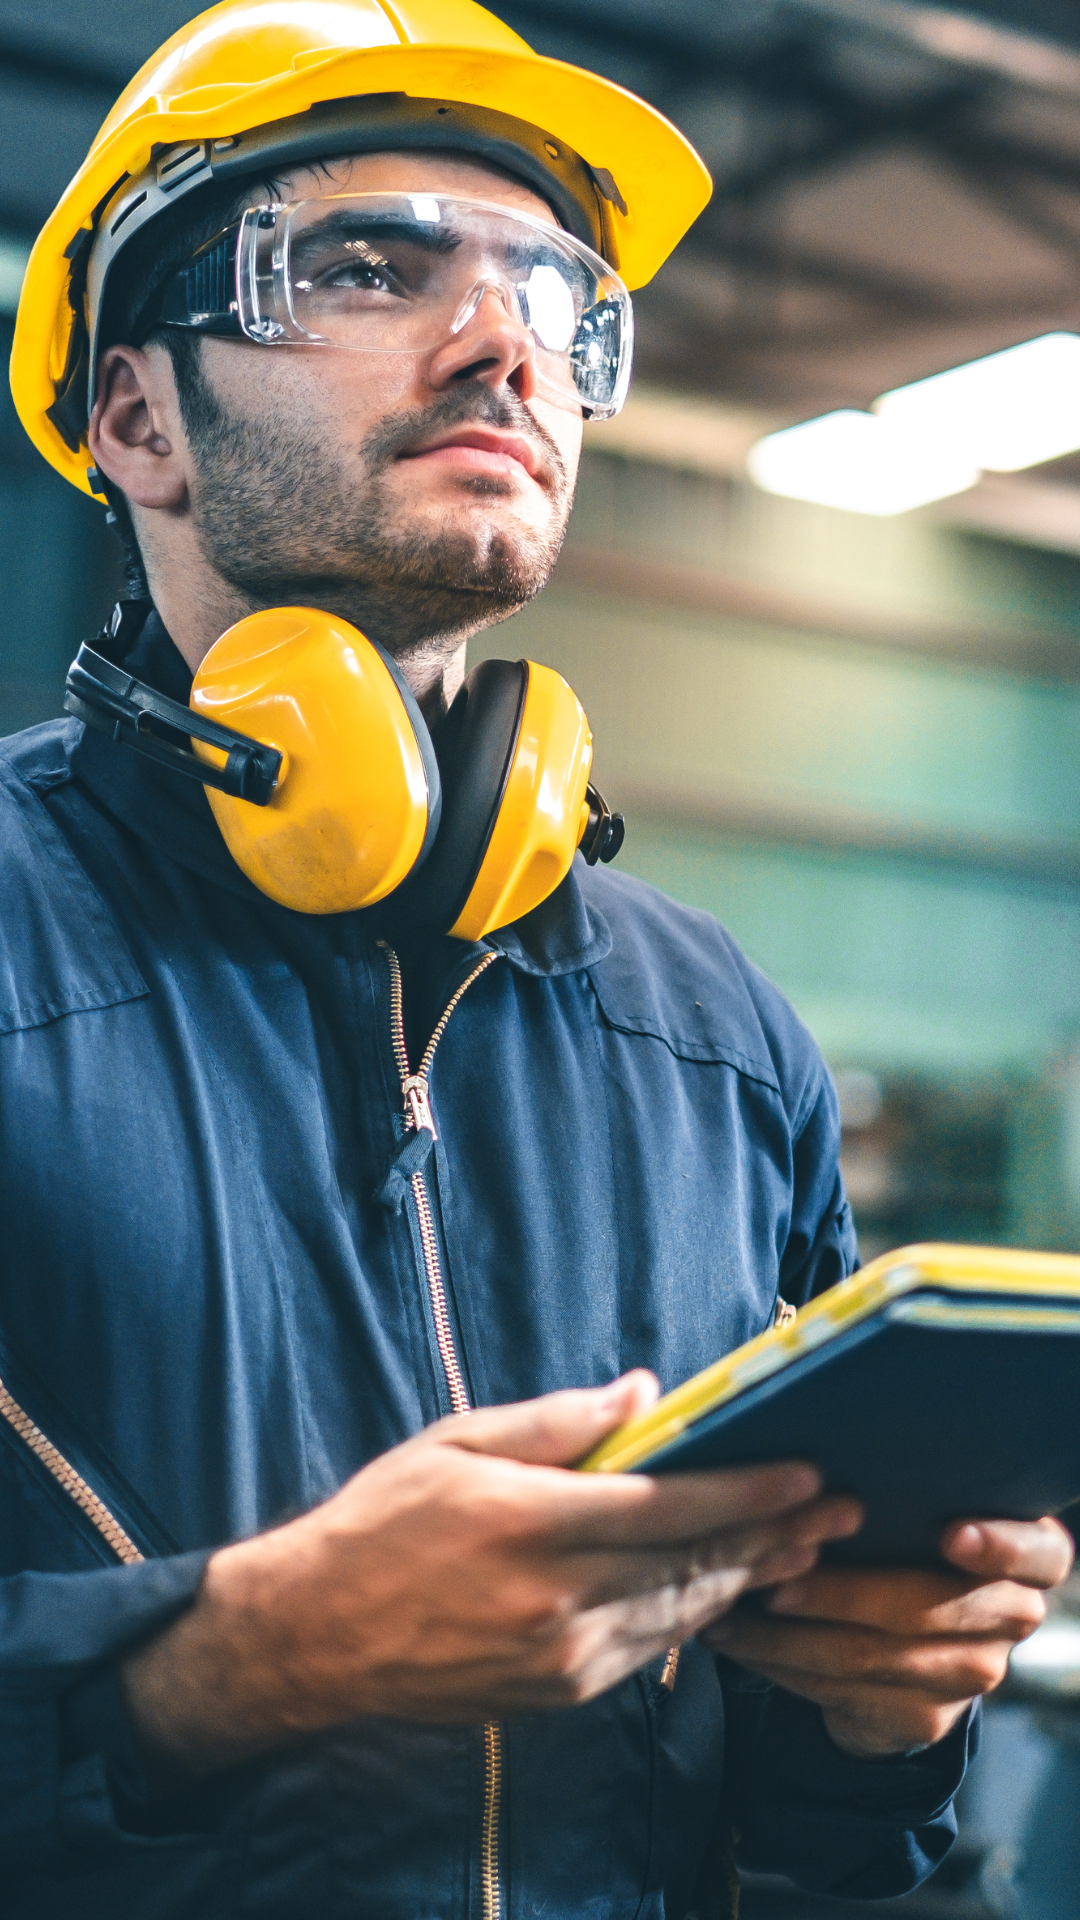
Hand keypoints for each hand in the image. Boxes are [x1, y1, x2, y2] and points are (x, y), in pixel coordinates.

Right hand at [121, 1373, 859, 1773]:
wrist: (316, 1638)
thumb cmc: (382, 1523)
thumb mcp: (456, 1444)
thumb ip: (556, 1422)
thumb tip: (644, 1393)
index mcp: (531, 1523)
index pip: (669, 1507)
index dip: (747, 1492)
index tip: (807, 1472)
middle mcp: (555, 1598)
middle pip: (693, 1565)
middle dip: (775, 1536)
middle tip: (842, 1510)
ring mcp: (559, 1656)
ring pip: (681, 1614)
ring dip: (749, 1579)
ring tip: (806, 1548)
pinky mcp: (556, 1692)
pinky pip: (647, 1651)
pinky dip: (696, 1617)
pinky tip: (727, 1593)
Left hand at [701, 1515, 1073, 1756]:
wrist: (905, 1646)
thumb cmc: (901, 1544)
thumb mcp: (914, 1514)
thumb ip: (901, 1494)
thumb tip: (821, 1465)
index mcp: (1028, 1556)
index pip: (1039, 1551)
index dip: (999, 1544)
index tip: (949, 1533)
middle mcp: (1013, 1616)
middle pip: (927, 1608)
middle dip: (840, 1594)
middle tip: (773, 1580)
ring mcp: (973, 1674)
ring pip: (871, 1655)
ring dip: (787, 1636)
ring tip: (728, 1611)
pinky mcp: (927, 1717)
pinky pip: (844, 1691)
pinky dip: (782, 1665)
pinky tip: (739, 1642)